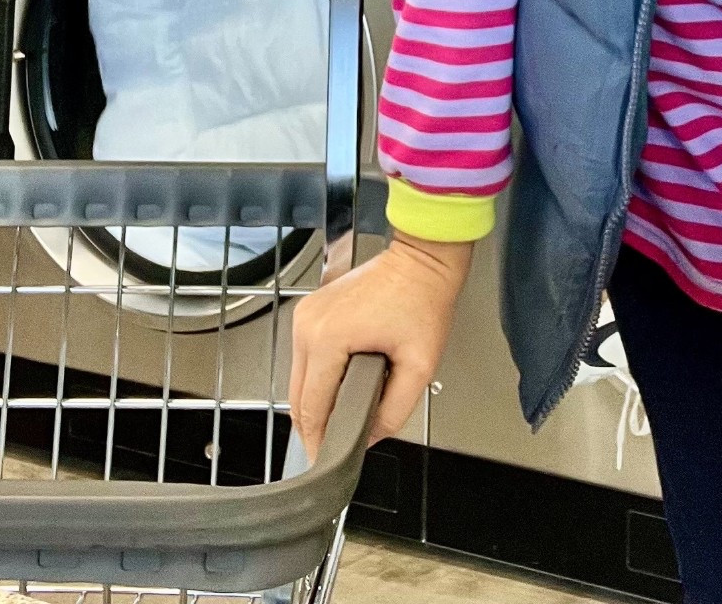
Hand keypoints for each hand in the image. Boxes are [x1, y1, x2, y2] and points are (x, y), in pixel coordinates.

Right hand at [289, 234, 472, 453]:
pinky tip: (339, 387)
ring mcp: (306, 314)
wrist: (422, 260)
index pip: (311, 407)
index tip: (326, 461)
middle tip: (333, 448)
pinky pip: (306, 357)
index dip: (318, 441)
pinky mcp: (311, 310)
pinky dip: (318, 376)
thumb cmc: (423, 300)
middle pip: (298, 396)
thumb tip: (369, 438)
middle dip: (314, 426)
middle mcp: (308, 325)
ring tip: (340, 419)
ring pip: (298, 378)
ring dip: (315, 400)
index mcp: (328, 338)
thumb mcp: (419, 366)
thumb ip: (393, 411)